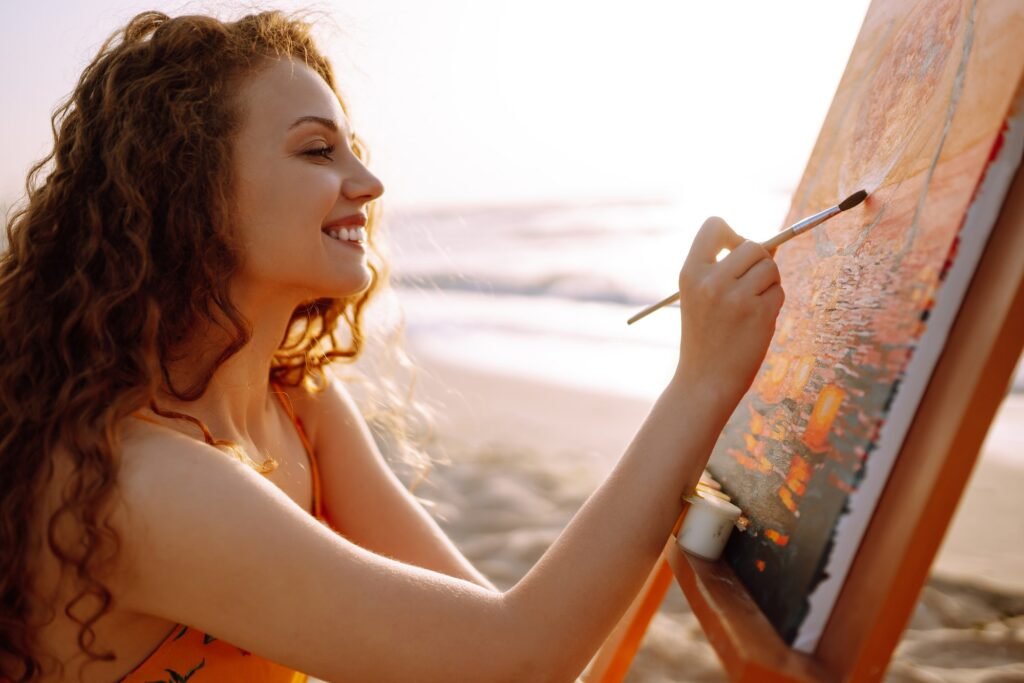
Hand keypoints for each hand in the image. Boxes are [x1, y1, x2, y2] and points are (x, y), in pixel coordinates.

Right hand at [673, 217, 784, 407]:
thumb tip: (772, 246)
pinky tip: (756, 323)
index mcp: (690, 273)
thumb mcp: (701, 297)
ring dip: (769, 283)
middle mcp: (711, 281)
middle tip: (749, 286)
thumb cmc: (705, 336)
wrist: (704, 381)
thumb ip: (727, 268)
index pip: (714, 225)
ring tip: (751, 306)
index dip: (732, 233)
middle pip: (753, 246)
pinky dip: (773, 304)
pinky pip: (778, 292)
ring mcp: (736, 297)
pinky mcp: (759, 313)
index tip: (734, 252)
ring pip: (770, 268)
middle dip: (759, 261)